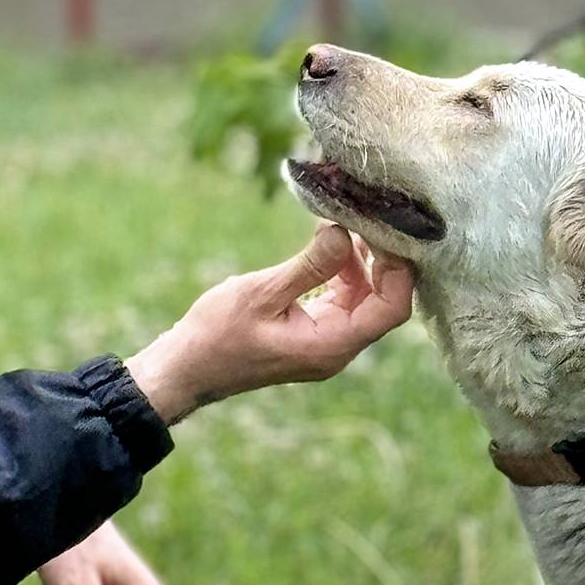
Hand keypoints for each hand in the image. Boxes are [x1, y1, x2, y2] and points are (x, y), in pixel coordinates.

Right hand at [126, 221, 412, 425]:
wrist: (188, 366)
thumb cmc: (217, 333)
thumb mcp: (261, 293)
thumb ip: (309, 266)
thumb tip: (344, 233)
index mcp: (331, 345)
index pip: (391, 309)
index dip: (397, 269)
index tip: (383, 231)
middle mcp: (337, 348)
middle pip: (385, 303)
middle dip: (381, 261)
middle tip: (366, 219)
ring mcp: (326, 343)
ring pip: (365, 300)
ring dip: (361, 263)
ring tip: (343, 225)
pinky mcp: (313, 333)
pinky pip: (343, 301)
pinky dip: (342, 273)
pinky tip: (327, 246)